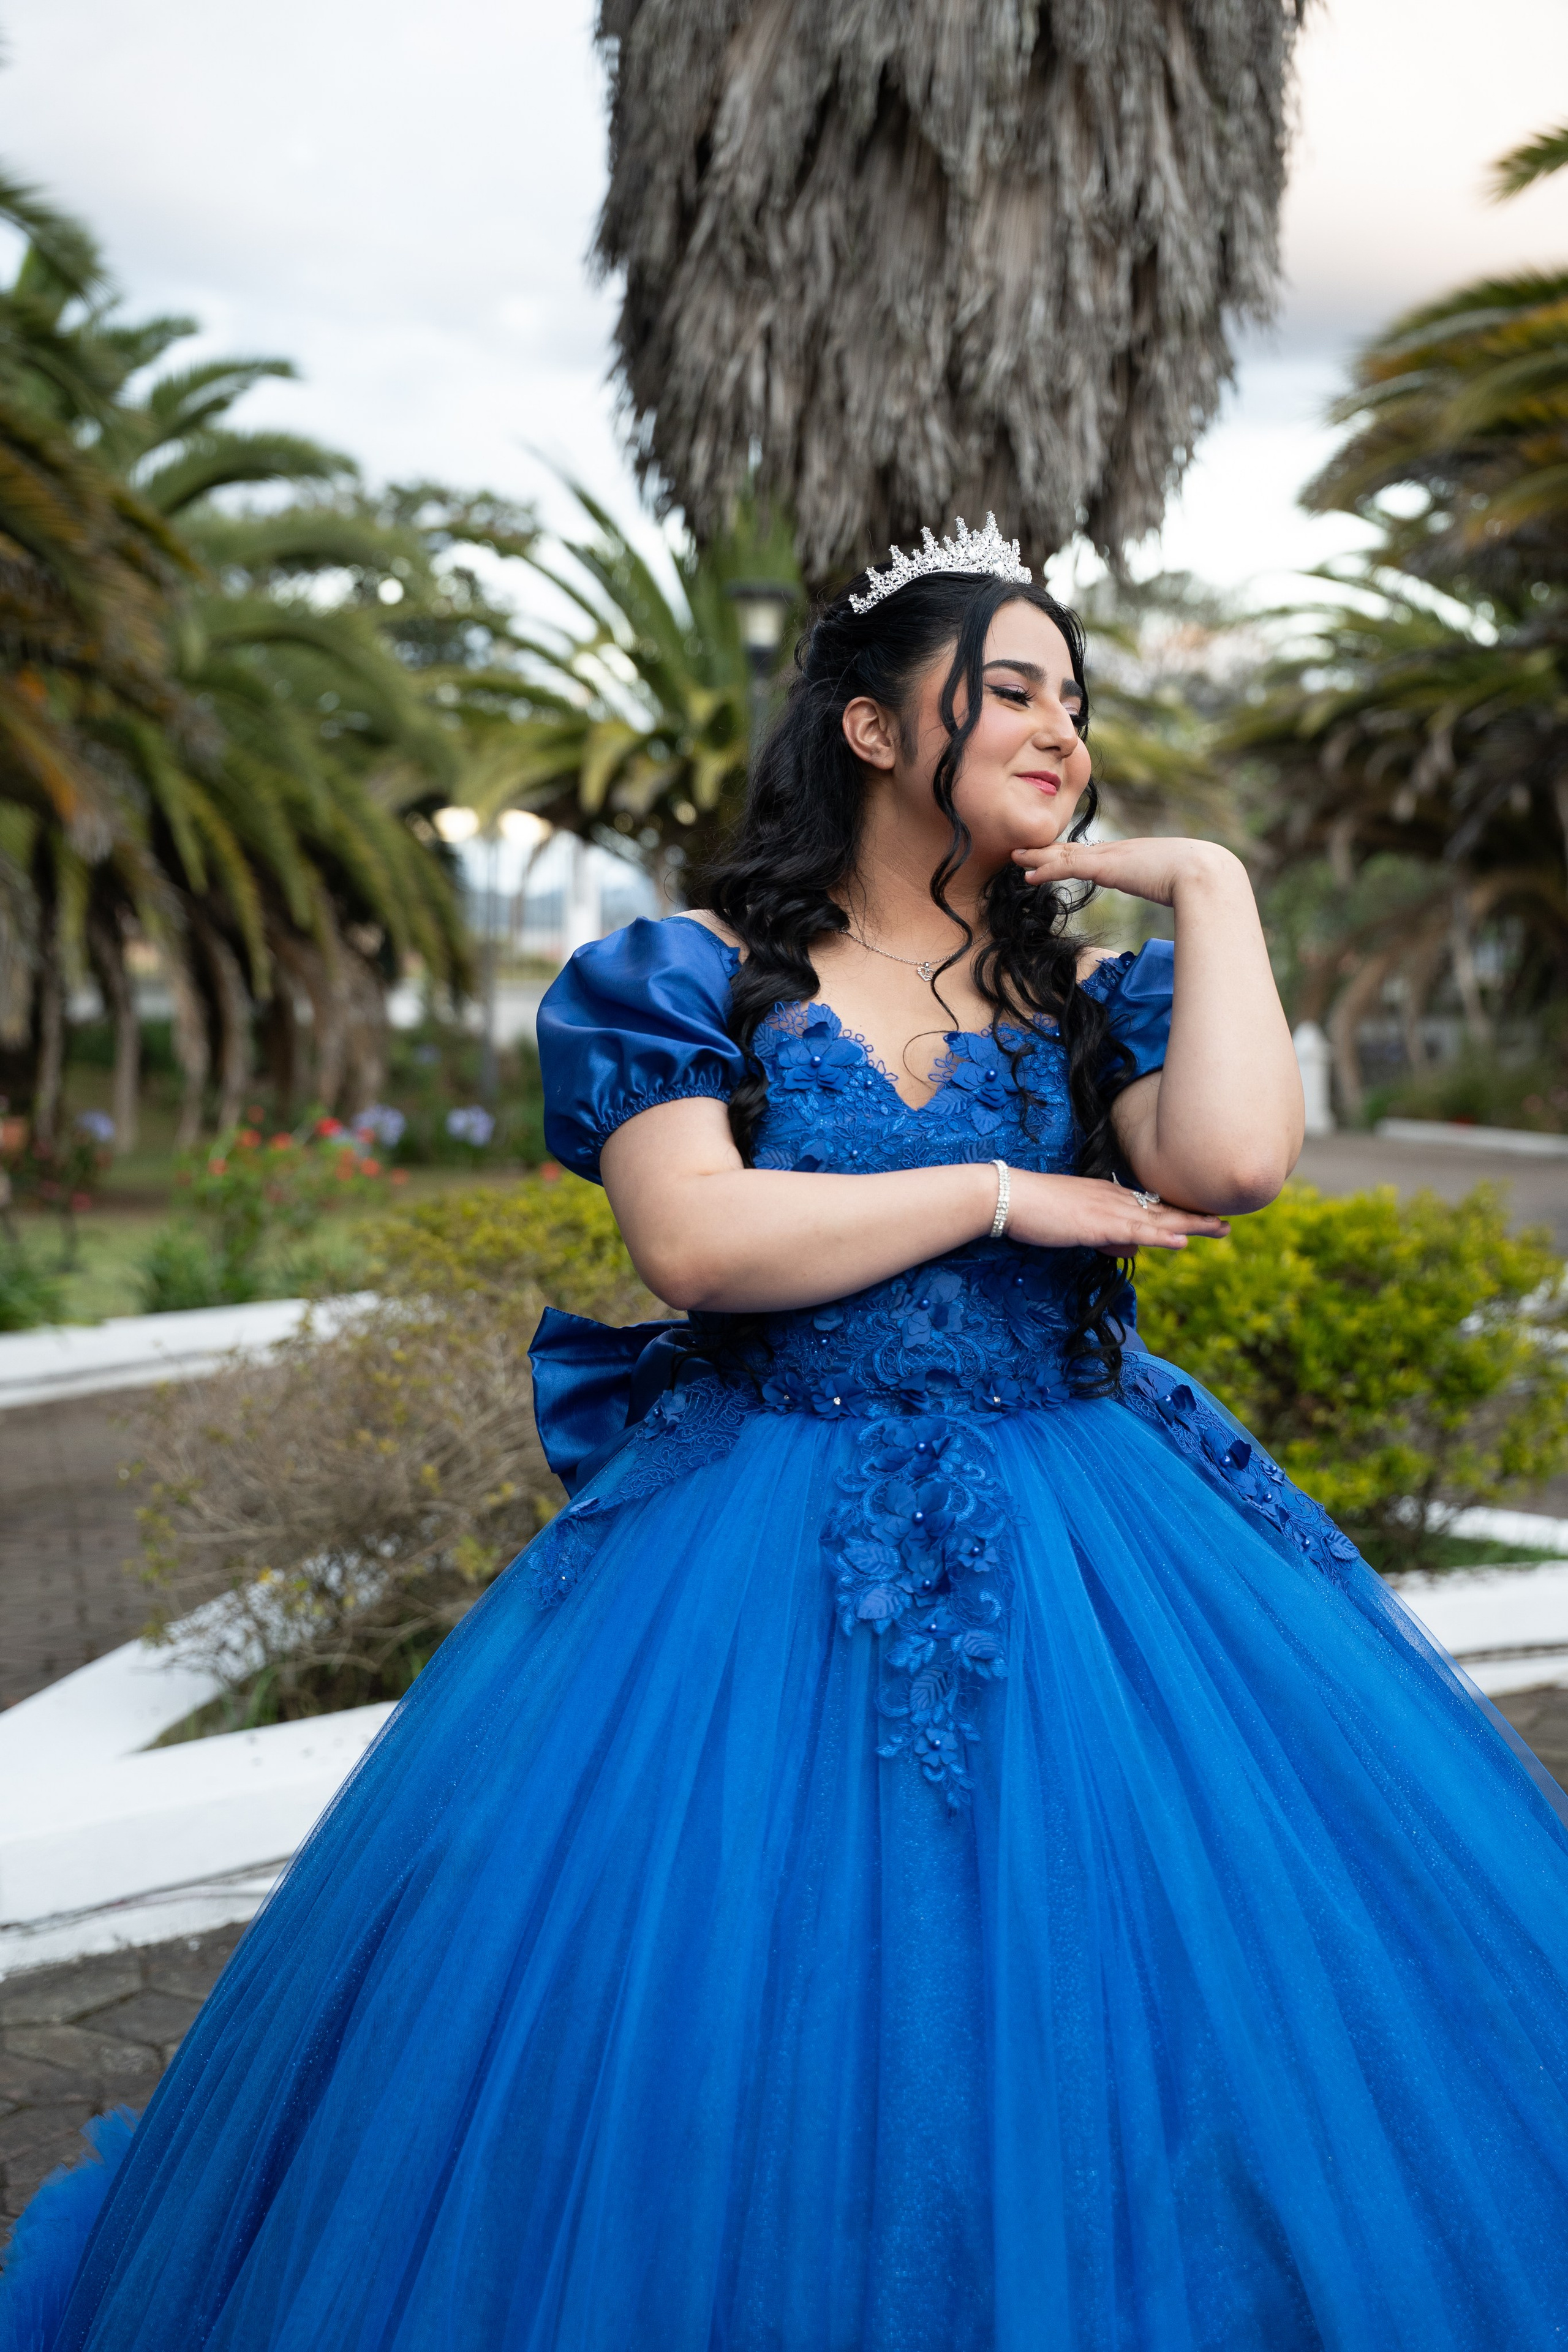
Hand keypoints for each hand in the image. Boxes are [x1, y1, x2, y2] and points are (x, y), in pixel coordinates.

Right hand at [1005, 1169, 1230, 1254]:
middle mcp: (1116, 1198)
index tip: (1205, 1217)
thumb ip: (1107, 1238)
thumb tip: (1133, 1250)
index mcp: (1110, 1196)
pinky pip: (1136, 1230)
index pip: (1152, 1206)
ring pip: (1158, 1218)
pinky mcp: (1098, 1223)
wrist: (1010, 1196)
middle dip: (1197, 1218)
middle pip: (1164, 1210)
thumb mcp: (1077, 1227)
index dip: (1180, 1213)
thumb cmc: (1037, 1210)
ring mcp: (1109, 1209)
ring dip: (1191, 1224)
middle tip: (1228, 1223)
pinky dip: (1161, 1235)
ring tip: (1221, 1229)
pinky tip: (1182, 1240)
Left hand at [1012, 835, 1245, 907]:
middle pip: (1075, 849)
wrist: (1206, 874)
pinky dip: (1045, 869)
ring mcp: (1111, 856)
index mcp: (1134, 856)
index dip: (1073, 856)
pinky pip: (1067, 865)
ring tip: (1017, 858)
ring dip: (1038, 857)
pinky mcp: (1104, 866)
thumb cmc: (1201, 885)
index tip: (1055, 857)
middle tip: (1025, 852)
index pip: (1096, 854)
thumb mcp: (1179, 889)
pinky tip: (1029, 874)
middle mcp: (1120, 851)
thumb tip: (1178, 914)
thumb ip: (1170, 896)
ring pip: (1065, 853)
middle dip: (1049, 851)